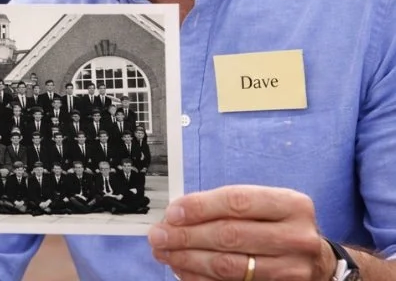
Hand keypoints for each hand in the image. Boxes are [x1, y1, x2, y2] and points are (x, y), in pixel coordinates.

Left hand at [148, 185, 335, 280]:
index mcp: (291, 205)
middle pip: (230, 236)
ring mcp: (292, 269)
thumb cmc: (278, 227)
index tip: (172, 214)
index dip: (200, 207)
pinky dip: (201, 279)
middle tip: (159, 236)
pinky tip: (183, 271)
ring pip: (230, 266)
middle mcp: (296, 237)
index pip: (237, 202)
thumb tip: (176, 215)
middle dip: (187, 236)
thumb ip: (225, 207)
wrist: (317, 262)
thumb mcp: (264, 207)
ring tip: (165, 253)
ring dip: (189, 260)